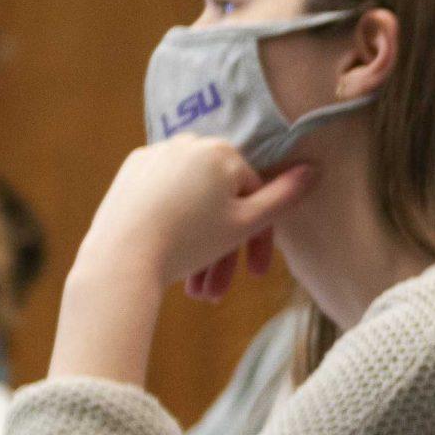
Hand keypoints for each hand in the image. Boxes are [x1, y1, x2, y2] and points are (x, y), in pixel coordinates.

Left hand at [73, 137, 315, 297]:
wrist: (120, 257)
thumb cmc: (189, 241)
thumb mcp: (247, 223)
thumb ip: (284, 196)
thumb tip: (314, 169)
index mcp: (221, 150)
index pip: (254, 194)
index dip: (258, 238)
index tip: (255, 274)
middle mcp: (189, 142)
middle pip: (220, 199)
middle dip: (223, 248)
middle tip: (216, 292)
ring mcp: (157, 154)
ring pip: (193, 199)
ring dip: (199, 242)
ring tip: (191, 287)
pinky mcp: (132, 170)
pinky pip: (166, 195)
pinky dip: (173, 220)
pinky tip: (167, 252)